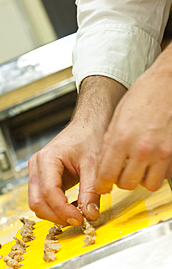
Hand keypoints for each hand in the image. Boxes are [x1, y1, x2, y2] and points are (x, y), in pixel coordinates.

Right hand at [28, 76, 125, 224]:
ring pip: (38, 203)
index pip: (49, 192)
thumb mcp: (93, 164)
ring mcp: (37, 172)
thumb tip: (90, 214)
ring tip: (76, 215)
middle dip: (56, 215)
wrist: (88, 126)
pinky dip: (56, 208)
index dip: (63, 210)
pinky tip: (72, 208)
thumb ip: (91, 190)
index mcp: (47, 158)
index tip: (80, 219)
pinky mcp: (43, 178)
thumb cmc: (89, 136)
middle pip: (37, 201)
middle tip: (78, 221)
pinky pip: (43, 199)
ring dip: (55, 214)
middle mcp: (37, 166)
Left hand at [95, 44, 171, 193]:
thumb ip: (110, 142)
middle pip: (127, 184)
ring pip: (149, 185)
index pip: (107, 175)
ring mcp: (163, 153)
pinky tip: (154, 159)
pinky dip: (158, 172)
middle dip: (121, 181)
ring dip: (142, 179)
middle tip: (121, 171)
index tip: (103, 185)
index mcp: (122, 138)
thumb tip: (104, 164)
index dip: (102, 185)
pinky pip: (165, 175)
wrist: (169, 82)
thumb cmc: (144, 94)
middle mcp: (143, 148)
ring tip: (139, 166)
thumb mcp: (118, 116)